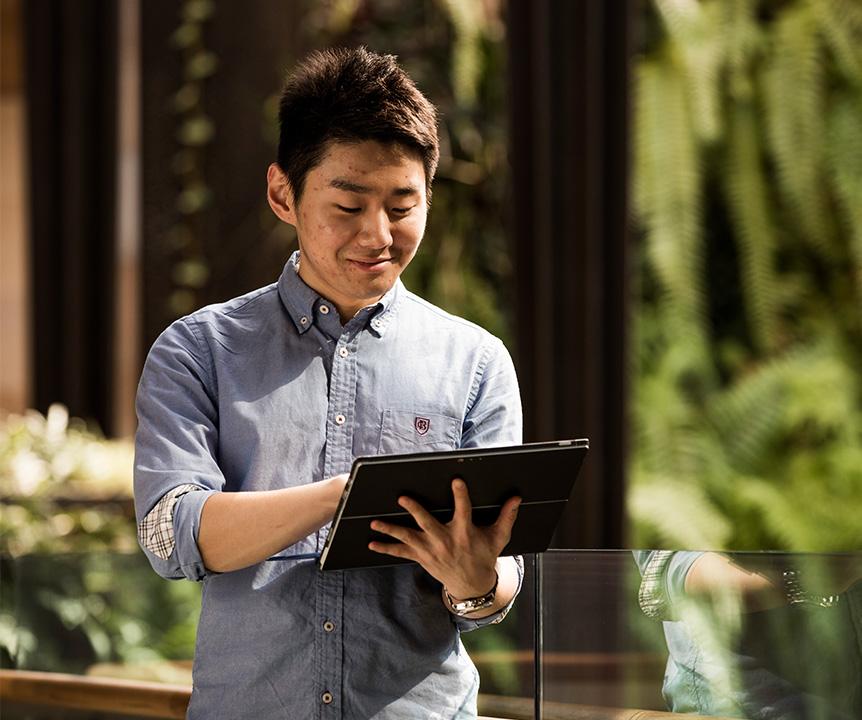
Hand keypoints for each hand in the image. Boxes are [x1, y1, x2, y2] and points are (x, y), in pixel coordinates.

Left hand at [368, 478, 520, 598]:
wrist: (472, 584)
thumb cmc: (484, 556)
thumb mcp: (498, 538)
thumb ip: (506, 516)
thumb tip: (516, 497)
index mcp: (464, 533)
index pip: (463, 510)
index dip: (460, 495)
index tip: (456, 480)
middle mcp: (445, 541)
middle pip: (427, 523)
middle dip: (415, 510)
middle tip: (403, 498)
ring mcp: (431, 551)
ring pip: (408, 538)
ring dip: (391, 530)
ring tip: (374, 522)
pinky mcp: (422, 558)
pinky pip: (401, 553)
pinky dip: (386, 549)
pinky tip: (371, 544)